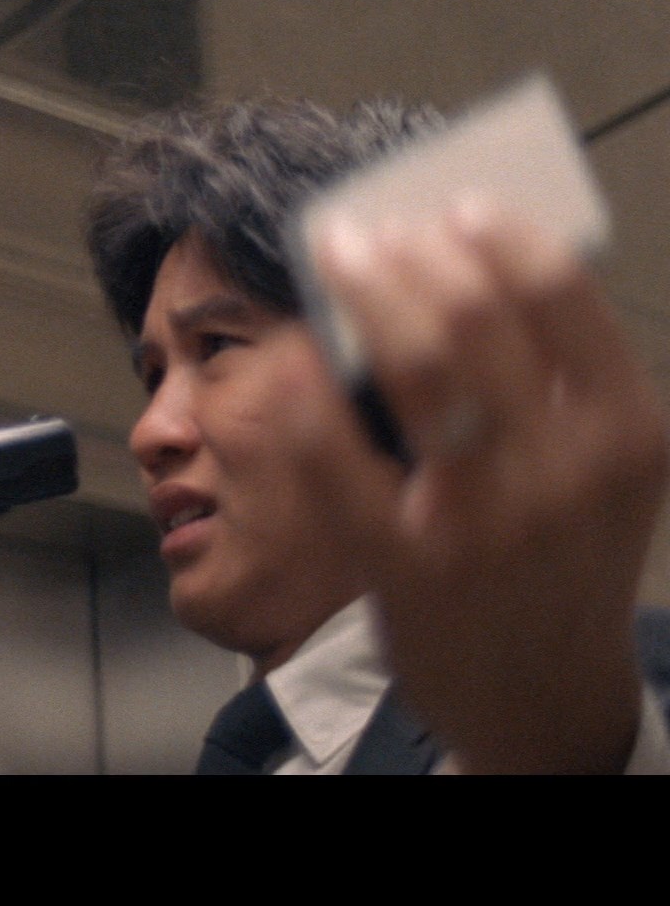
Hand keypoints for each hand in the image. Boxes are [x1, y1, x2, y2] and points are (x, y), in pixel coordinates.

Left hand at [313, 201, 666, 771]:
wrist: (544, 703)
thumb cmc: (560, 563)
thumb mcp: (597, 474)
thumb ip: (556, 383)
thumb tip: (469, 266)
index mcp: (625, 434)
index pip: (558, 294)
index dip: (492, 233)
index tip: (445, 207)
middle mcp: (563, 471)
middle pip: (473, 317)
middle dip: (403, 257)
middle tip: (358, 232)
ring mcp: (482, 521)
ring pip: (409, 367)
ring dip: (357, 297)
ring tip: (331, 266)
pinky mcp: (404, 566)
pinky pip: (335, 459)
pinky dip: (303, 396)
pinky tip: (286, 361)